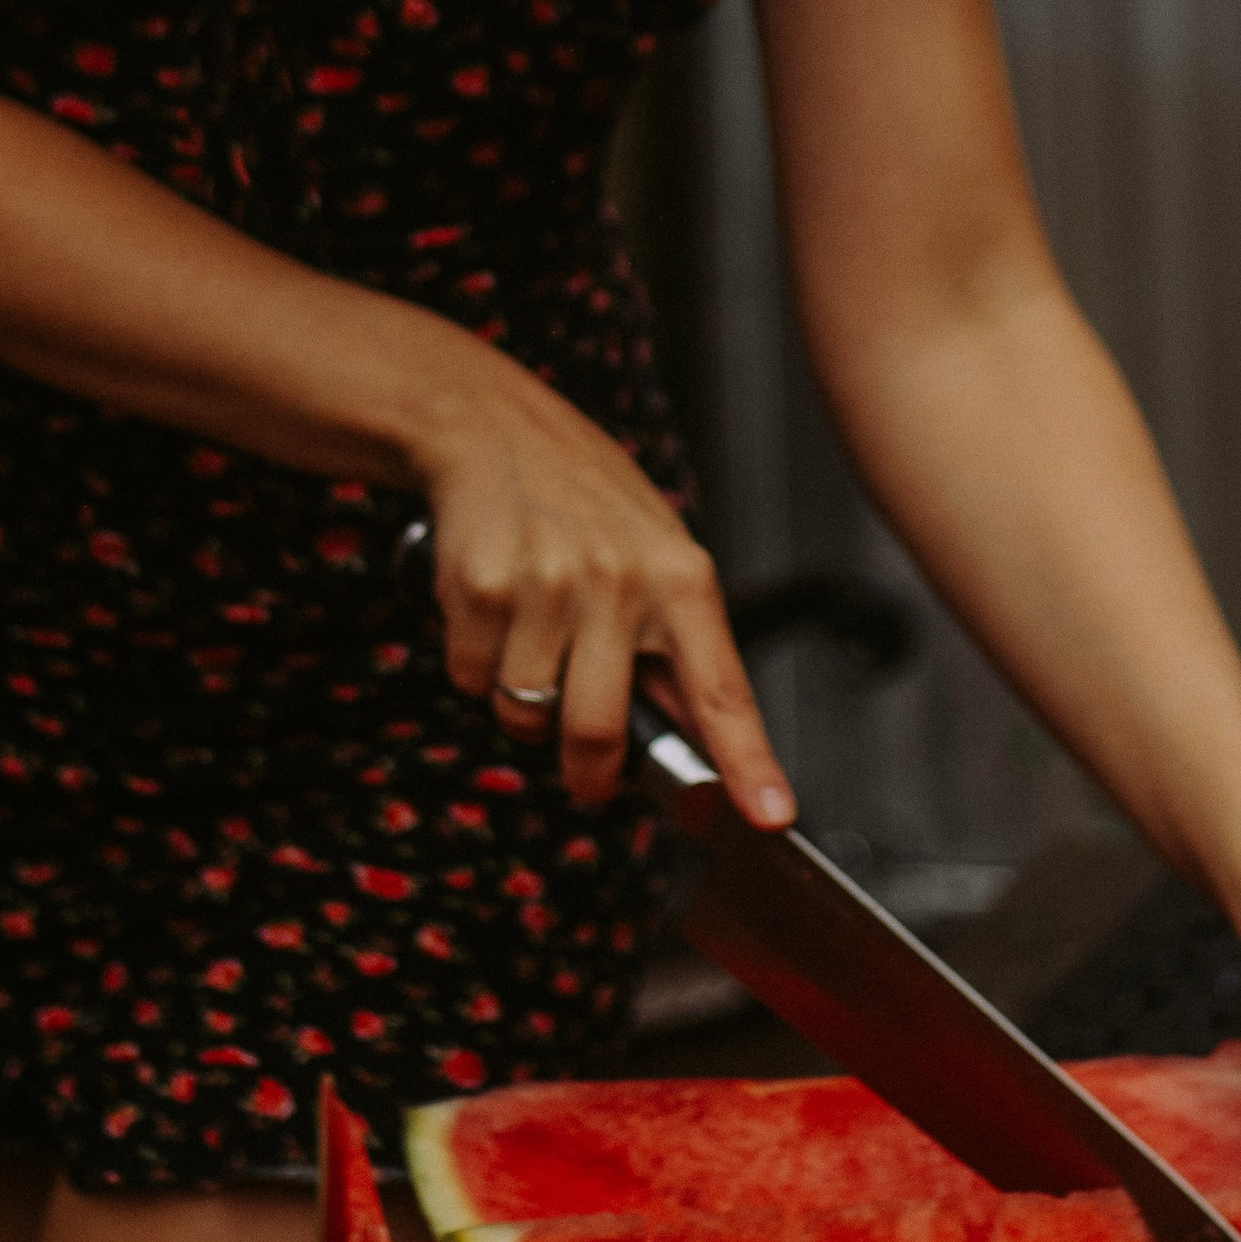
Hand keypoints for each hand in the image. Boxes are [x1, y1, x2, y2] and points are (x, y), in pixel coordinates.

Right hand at [415, 346, 795, 831]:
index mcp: (682, 577)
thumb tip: (703, 743)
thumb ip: (679, 647)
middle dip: (587, 771)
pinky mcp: (482, 587)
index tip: (769, 816)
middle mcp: (621, 582)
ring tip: (533, 635)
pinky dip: (476, 663)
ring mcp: (548, 584)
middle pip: (600, 734)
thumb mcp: (657, 553)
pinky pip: (471, 679)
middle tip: (585, 769)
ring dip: (522, 702)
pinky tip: (494, 609)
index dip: (747, 763)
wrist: (492, 425)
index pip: (722, 690)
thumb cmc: (585, 498)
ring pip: (525, 714)